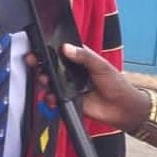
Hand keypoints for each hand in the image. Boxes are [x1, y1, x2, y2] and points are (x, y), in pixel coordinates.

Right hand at [26, 43, 147, 131]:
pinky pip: (53, 97)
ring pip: (49, 81)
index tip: (39, 48)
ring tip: (45, 81)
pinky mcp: (67, 99)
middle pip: (50, 66)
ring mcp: (68, 85)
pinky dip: (49, 98)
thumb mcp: (101, 65)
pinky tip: (51, 97)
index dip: (49, 49)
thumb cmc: (116, 84)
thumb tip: (66, 48)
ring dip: (43, 81)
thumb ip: (84, 56)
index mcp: (79, 59)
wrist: (122, 108)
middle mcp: (71, 72)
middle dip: (40, 64)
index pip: (60, 51)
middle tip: (34, 62)